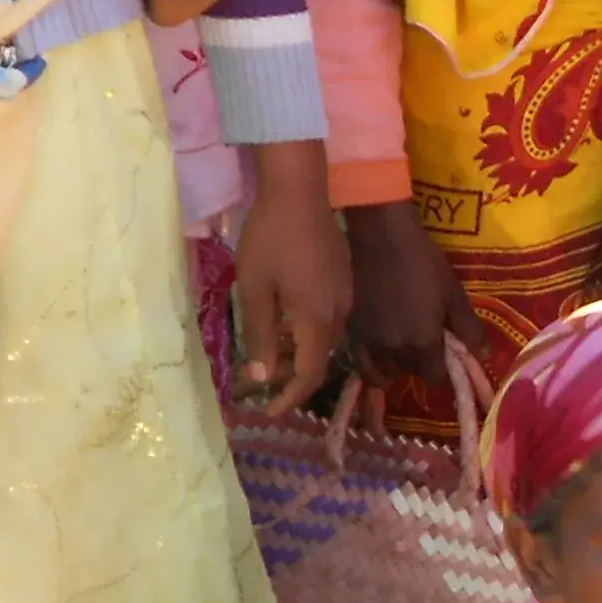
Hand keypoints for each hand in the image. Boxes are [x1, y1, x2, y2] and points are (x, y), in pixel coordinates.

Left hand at [233, 142, 351, 412]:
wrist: (300, 191)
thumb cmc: (270, 239)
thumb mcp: (255, 290)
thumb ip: (260, 336)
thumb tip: (262, 378)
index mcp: (317, 321)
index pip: (308, 376)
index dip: (289, 398)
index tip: (269, 411)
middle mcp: (339, 316)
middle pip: (320, 360)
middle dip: (294, 378)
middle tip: (265, 383)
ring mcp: (346, 297)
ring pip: (326, 340)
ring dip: (302, 354)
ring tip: (275, 354)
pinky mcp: (346, 281)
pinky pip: (330, 319)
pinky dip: (310, 332)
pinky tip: (291, 321)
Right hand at [343, 199, 481, 384]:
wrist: (383, 237)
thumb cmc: (424, 264)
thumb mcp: (454, 296)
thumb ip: (470, 330)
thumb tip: (486, 358)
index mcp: (423, 343)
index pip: (435, 377)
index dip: (444, 371)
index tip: (447, 356)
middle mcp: (395, 350)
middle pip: (412, 373)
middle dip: (423, 365)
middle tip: (428, 345)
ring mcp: (370, 342)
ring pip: (387, 371)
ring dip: (399, 366)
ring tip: (406, 349)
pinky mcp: (353, 330)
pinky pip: (361, 364)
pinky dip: (373, 369)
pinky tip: (381, 361)